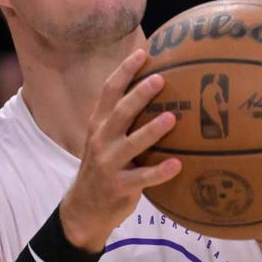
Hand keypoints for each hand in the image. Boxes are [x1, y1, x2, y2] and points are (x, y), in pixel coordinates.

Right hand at [60, 49, 181, 250]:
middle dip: (139, 94)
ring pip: (131, 144)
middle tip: (161, 79)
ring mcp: (109, 164)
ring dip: (152, 131)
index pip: (109, 92)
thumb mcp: (104, 139)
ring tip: (172, 118)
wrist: (84, 208)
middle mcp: (101, 140)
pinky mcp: (120, 187)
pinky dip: (160, 171)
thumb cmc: (104, 167)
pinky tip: (178, 165)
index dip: (125, 71)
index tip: (143, 53)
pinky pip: (142, 178)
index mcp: (98, 124)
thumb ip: (121, 119)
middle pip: (120, 112)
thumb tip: (153, 89)